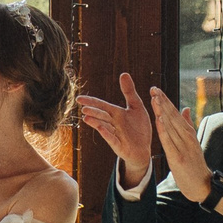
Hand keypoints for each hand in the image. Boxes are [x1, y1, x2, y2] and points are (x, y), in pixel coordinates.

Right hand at [77, 72, 157, 187]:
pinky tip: (100, 129)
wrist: (144, 149)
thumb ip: (129, 91)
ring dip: (96, 122)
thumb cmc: (138, 128)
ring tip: (86, 117)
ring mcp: (115, 135)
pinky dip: (107, 133)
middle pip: (101, 115)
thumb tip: (123, 74)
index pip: (102, 105)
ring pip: (104, 126)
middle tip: (83, 107)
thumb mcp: (136, 107)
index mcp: (116, 113)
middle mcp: (113, 123)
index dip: (91, 102)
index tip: (79, 99)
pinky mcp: (119, 145)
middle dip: (93, 111)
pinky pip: (112, 138)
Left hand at [148, 87, 212, 201]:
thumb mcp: (193, 143)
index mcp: (189, 133)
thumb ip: (188, 126)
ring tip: (155, 98)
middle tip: (153, 89)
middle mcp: (187, 137)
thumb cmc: (195, 165)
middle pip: (173, 117)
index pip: (176, 114)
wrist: (203, 186)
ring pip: (171, 126)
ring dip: (162, 111)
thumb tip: (185, 108)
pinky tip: (158, 119)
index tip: (156, 90)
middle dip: (162, 102)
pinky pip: (169, 142)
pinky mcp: (179, 158)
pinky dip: (164, 130)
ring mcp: (184, 147)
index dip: (166, 101)